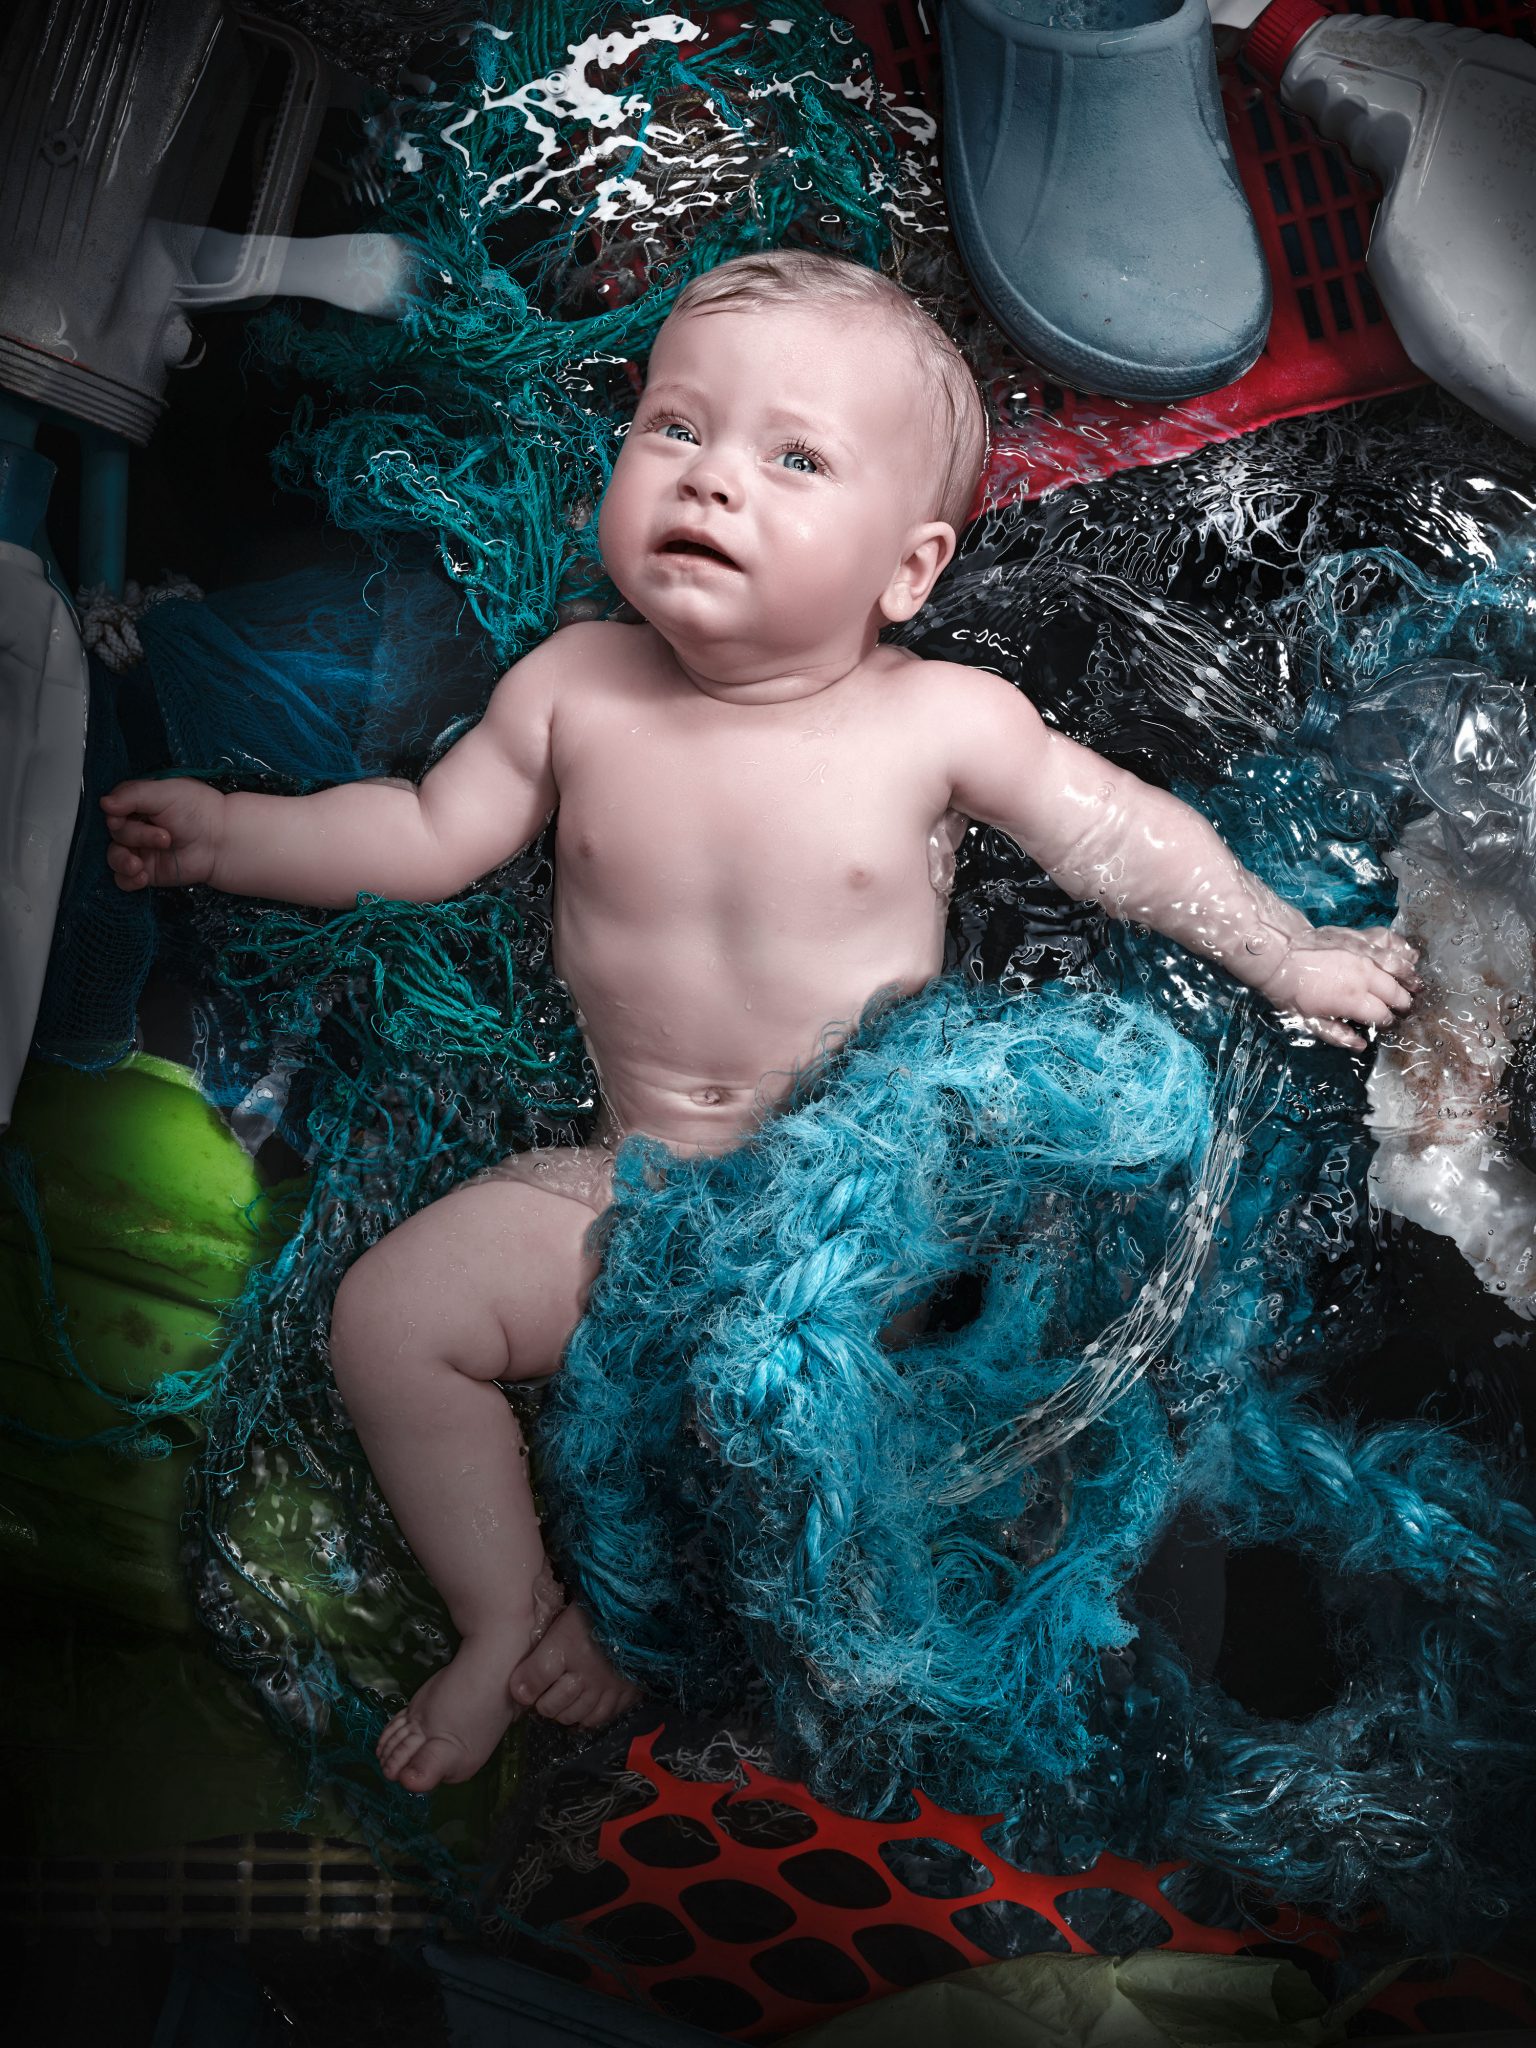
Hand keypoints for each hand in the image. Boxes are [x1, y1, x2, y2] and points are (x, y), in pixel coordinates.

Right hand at [101, 777, 224, 889]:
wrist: (221, 841)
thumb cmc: (198, 811)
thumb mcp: (166, 792)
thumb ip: (133, 794)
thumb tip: (104, 803)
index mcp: (137, 802)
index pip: (111, 808)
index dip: (115, 815)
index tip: (122, 817)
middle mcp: (135, 825)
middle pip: (115, 833)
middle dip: (136, 836)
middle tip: (165, 837)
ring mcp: (139, 849)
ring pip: (113, 856)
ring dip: (123, 861)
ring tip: (139, 865)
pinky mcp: (146, 871)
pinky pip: (123, 879)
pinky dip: (128, 879)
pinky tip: (141, 876)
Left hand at [1248, 924, 1420, 1049]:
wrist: (1281, 954)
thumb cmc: (1292, 991)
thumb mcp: (1308, 1020)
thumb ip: (1337, 1034)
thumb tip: (1361, 1045)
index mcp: (1354, 1000)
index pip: (1382, 1014)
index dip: (1388, 1020)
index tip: (1388, 1022)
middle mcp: (1366, 977)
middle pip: (1395, 992)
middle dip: (1403, 1002)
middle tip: (1405, 1007)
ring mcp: (1366, 955)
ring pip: (1399, 967)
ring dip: (1410, 978)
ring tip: (1416, 985)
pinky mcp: (1362, 938)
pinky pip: (1389, 941)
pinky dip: (1402, 947)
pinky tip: (1409, 955)